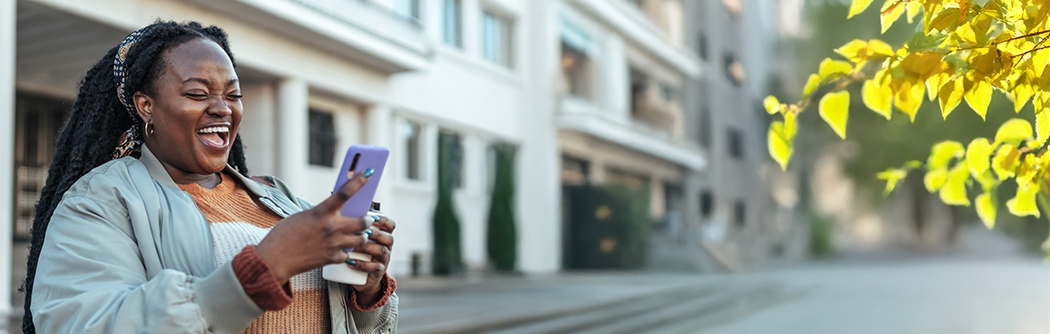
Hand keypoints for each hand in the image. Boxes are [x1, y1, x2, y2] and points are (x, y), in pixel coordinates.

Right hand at [255, 170, 373, 284]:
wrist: (274, 260)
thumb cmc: (283, 236)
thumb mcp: (302, 216)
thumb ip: (321, 214)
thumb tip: (335, 213)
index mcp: (321, 212)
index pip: (345, 192)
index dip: (359, 180)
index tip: (369, 172)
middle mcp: (331, 227)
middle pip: (363, 221)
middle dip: (367, 220)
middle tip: (367, 219)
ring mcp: (334, 244)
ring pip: (361, 239)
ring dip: (360, 236)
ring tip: (356, 235)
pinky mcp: (332, 259)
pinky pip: (349, 255)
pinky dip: (346, 252)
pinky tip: (340, 249)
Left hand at [349, 215, 395, 304]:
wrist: (359, 277)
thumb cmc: (355, 252)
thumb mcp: (356, 238)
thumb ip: (353, 224)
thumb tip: (340, 206)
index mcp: (383, 235)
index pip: (390, 225)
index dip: (383, 220)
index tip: (372, 217)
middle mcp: (387, 247)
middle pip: (388, 237)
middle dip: (375, 233)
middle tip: (361, 231)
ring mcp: (384, 260)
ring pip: (382, 251)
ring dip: (367, 247)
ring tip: (353, 246)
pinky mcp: (378, 272)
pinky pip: (375, 268)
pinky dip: (363, 265)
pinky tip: (351, 262)